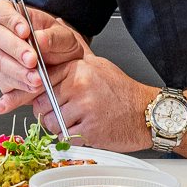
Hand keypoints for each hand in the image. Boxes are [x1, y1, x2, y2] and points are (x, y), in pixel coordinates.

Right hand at [0, 0, 85, 114]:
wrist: (67, 68)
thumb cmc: (61, 46)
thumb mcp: (65, 36)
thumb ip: (53, 36)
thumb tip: (39, 38)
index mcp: (14, 18)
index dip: (8, 19)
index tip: (24, 30)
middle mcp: (2, 36)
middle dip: (16, 49)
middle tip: (32, 59)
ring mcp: (0, 57)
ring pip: (0, 62)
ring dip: (19, 72)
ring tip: (37, 78)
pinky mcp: (3, 78)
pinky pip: (6, 83)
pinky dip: (21, 87)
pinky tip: (32, 88)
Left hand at [26, 50, 152, 152]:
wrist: (146, 113)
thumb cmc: (122, 91)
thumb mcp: (97, 66)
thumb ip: (72, 61)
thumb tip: (50, 47)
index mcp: (77, 69)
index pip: (40, 81)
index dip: (40, 93)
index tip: (45, 98)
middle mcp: (79, 86)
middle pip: (41, 104)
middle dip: (48, 112)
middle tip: (63, 113)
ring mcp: (84, 108)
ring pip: (51, 123)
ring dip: (59, 127)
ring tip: (76, 121)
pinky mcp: (89, 130)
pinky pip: (65, 137)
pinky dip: (71, 138)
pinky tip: (84, 129)